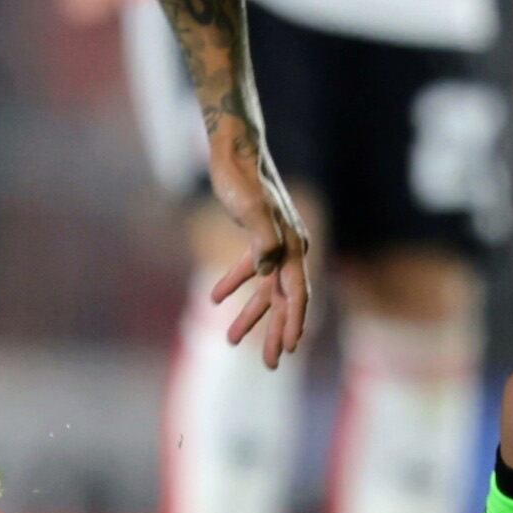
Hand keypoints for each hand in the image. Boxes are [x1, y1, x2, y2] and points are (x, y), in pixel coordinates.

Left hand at [204, 125, 312, 369]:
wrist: (235, 147)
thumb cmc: (240, 176)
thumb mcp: (250, 207)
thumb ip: (262, 238)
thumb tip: (267, 272)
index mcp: (292, 244)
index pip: (297, 292)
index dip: (293, 322)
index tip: (289, 350)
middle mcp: (289, 247)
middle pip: (285, 298)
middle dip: (275, 331)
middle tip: (268, 364)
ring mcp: (275, 242)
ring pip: (267, 289)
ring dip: (251, 314)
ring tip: (231, 340)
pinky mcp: (258, 236)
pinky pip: (250, 269)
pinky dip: (235, 284)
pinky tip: (215, 299)